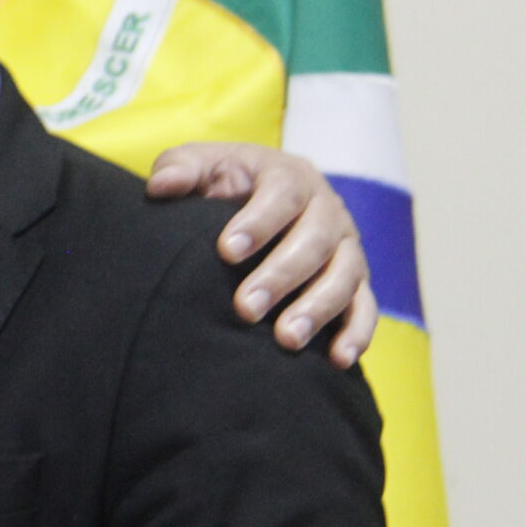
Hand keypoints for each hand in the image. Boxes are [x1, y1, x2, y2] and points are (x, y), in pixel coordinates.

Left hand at [146, 142, 377, 367]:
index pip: (282, 194)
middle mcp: (327, 210)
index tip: (226, 251)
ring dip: (318, 308)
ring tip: (287, 339)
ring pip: (344, 276)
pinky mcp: (356, 281)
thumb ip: (179, 169)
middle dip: (281, 275)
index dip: (258, 222)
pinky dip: (357, 333)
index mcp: (290, 176)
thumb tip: (160, 186)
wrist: (258, 201)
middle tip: (245, 307)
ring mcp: (346, 247)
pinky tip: (338, 359)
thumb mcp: (201, 167)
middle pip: (315, 240)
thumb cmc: (224, 185)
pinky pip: (365, 308)